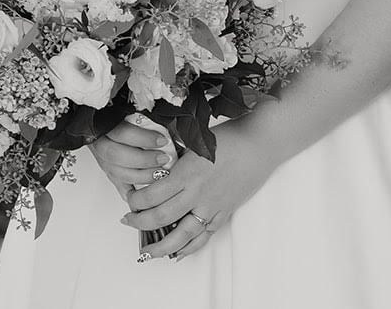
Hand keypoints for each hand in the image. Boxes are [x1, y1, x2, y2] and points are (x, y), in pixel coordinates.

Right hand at [88, 117, 175, 202]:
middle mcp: (101, 144)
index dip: (143, 138)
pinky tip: (145, 194)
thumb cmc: (123, 118)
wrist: (101, 123)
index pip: (122, 132)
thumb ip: (145, 119)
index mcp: (107, 126)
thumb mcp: (132, 113)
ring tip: (160, 173)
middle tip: (163, 158)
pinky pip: (119, 185)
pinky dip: (132, 193)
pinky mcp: (109, 173)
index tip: (162, 140)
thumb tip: (167, 124)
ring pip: (117, 173)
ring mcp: (103, 160)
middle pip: (117, 156)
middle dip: (144, 159)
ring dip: (141, 175)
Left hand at [122, 123, 277, 260]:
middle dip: (139, 223)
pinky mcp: (224, 212)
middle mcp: (197, 192)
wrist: (262, 143)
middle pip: (161, 217)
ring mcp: (212, 205)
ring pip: (181, 235)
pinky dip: (189, 247)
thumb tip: (158, 169)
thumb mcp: (197, 143)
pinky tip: (178, 253)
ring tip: (147, 252)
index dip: (135, 202)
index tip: (129, 200)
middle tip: (128, 222)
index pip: (151, 195)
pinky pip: (204, 235)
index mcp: (187, 172)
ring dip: (161, 246)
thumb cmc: (231, 137)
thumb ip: (177, 159)